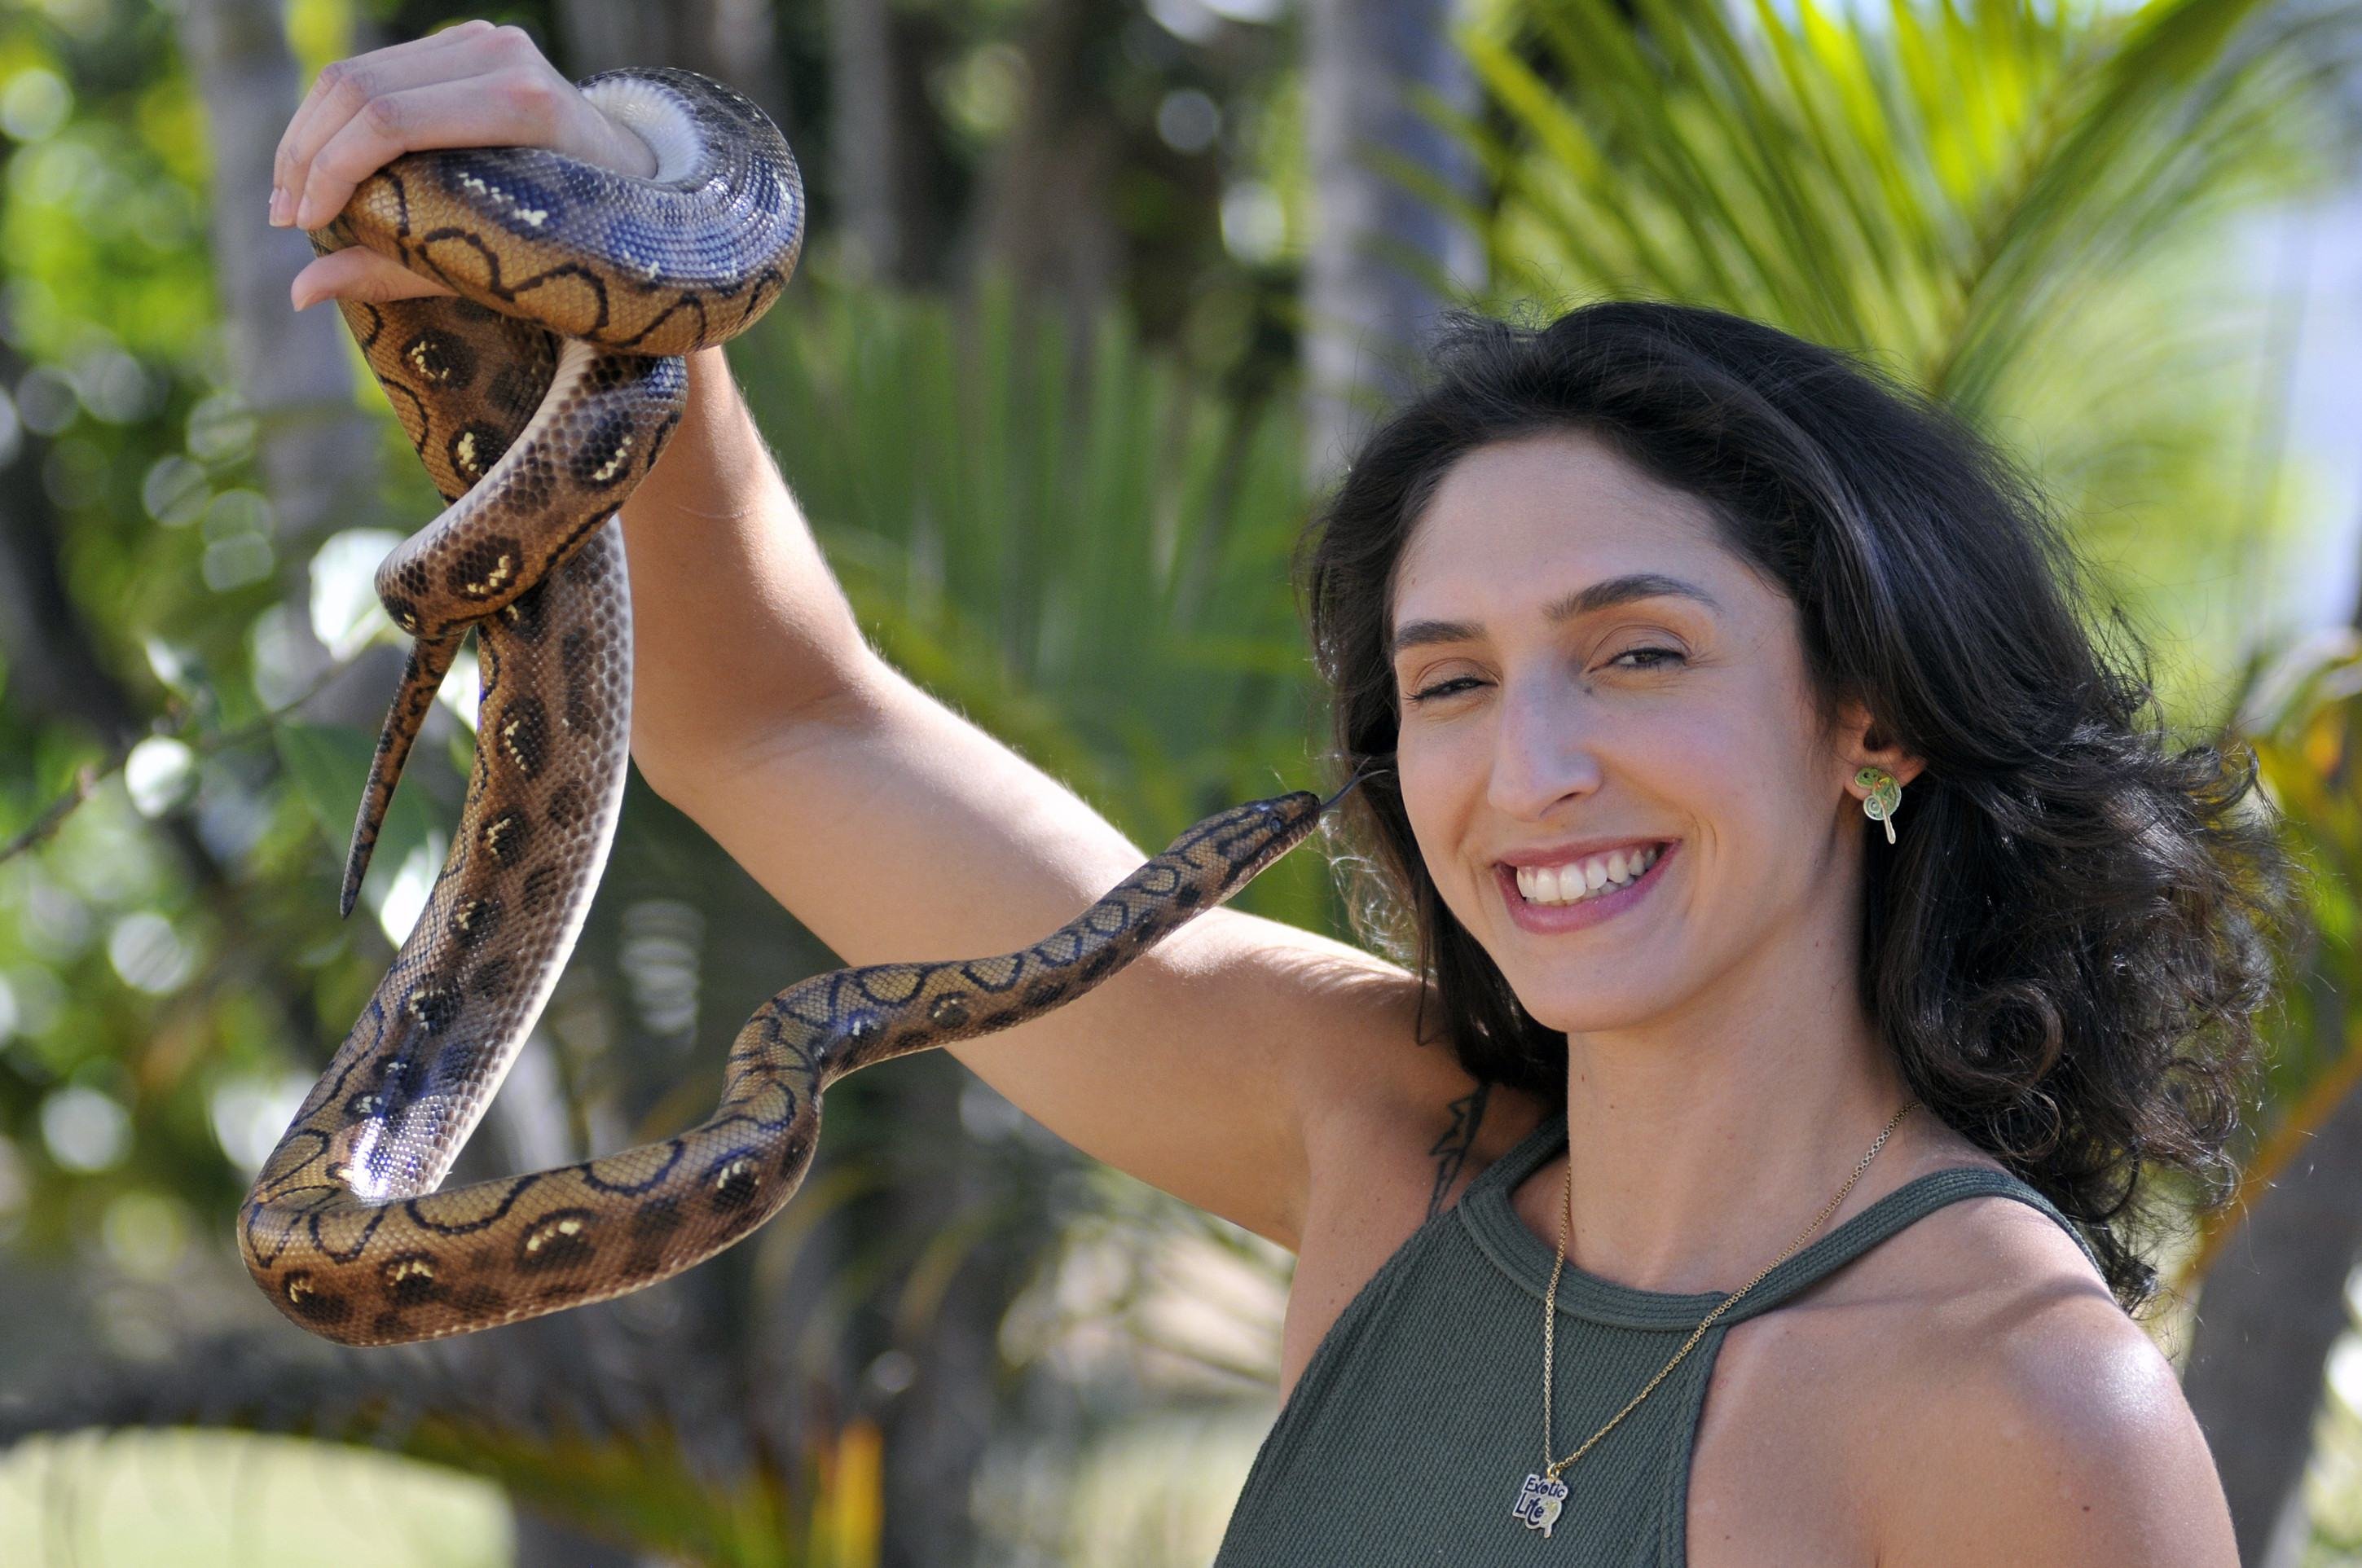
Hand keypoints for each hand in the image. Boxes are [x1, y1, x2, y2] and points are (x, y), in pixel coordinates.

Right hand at [273, 20, 657, 311]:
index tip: (300, 223)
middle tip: (283, 216)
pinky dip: (338, 119)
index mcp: (523, 103)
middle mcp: (503, 56)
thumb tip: (299, 292)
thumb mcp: (502, 265)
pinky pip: (378, 71)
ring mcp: (484, 42)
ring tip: (292, 197)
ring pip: (358, 72)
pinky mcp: (466, 44)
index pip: (392, 120)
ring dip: (311, 135)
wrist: (641, 186)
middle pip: (362, 88)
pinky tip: (323, 167)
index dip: (331, 169)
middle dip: (307, 154)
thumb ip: (402, 270)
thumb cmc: (582, 240)